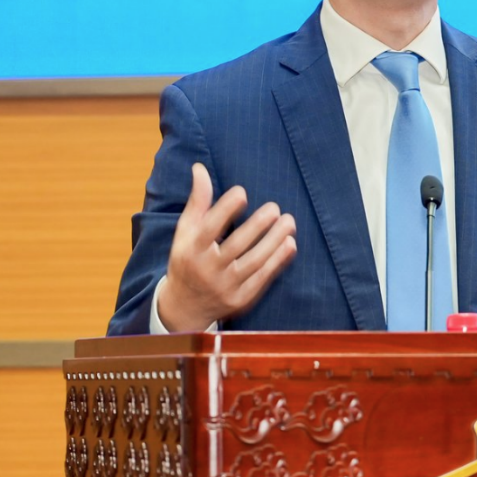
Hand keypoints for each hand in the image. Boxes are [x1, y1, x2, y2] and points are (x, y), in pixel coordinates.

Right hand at [158, 163, 296, 331]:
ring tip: (289, 222)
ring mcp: (225, 286)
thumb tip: (200, 169)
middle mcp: (208, 269)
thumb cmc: (188, 259)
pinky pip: (263, 278)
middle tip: (275, 207)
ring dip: (274, 241)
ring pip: (254, 262)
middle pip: (236, 245)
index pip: (209, 228)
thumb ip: (197, 202)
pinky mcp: (241, 299)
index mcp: (191, 250)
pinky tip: (290, 244)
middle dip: (257, 225)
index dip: (226, 210)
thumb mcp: (185, 233)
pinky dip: (278, 261)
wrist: (185, 307)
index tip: (242, 193)